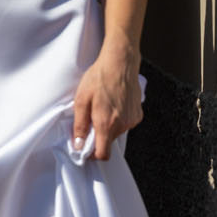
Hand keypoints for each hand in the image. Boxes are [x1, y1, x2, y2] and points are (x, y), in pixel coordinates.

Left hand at [72, 35, 142, 160]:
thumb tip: (78, 145)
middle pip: (109, 142)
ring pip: (117, 132)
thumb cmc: (99, 78)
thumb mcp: (81, 100)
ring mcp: (132, 120)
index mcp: (106, 124)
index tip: (86, 147)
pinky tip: (114, 103)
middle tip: (92, 117)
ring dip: (109, 125)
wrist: (120, 62)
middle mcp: (122, 125)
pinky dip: (119, 118)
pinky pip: (126, 123)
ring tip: (104, 106)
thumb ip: (80, 125)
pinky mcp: (138, 114)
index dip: (93, 154)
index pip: (103, 154)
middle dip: (99, 135)